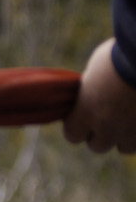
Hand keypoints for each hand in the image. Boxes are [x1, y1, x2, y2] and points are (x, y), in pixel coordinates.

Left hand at [63, 39, 135, 153]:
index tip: (84, 114)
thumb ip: (91, 85)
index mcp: (86, 112)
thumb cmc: (121, 54)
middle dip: (101, 132)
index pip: (72, 135)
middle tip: (110, 115)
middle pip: (97, 145)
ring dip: (124, 135)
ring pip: (124, 147)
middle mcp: (107, 128)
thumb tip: (91, 89)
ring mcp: (131, 132)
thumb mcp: (97, 66)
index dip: (78, 125)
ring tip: (129, 116)